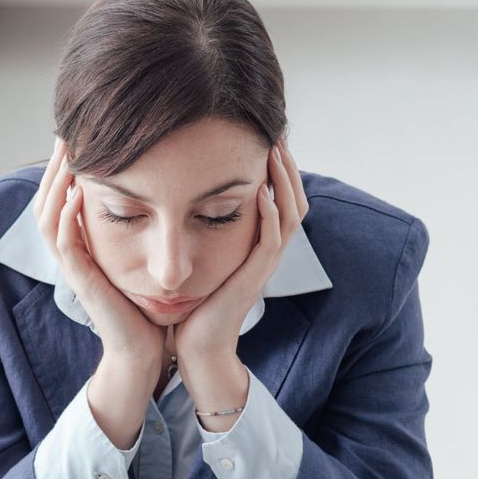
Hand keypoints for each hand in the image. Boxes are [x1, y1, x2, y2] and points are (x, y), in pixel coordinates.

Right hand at [35, 137, 162, 447]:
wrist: (145, 352)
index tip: (78, 135)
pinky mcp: (83, 282)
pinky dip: (67, 215)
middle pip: (46, 201)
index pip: (62, 198)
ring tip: (66, 153)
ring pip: (48, 217)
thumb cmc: (147, 308)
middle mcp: (73, 256)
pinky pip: (64, 243)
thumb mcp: (140, 260)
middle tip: (63, 132)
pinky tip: (76, 191)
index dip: (64, 167)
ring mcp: (74, 269)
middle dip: (53, 166)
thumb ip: (139, 229)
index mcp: (84, 248)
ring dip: (54, 183)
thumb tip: (156, 195)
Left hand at [173, 141, 308, 428]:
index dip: (278, 167)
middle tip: (277, 130)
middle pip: (294, 199)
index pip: (280, 197)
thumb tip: (183, 195)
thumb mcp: (200, 257)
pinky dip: (269, 214)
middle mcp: (266, 253)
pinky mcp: (253, 279)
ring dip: (283, 181)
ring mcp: (263, 266)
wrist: (197, 348)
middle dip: (287, 164)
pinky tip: (260, 190)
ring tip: (274, 150)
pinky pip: (271, 241)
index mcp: (256, 245)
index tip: (264, 134)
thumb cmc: (194, 305)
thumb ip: (201, 227)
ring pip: (289, 214)